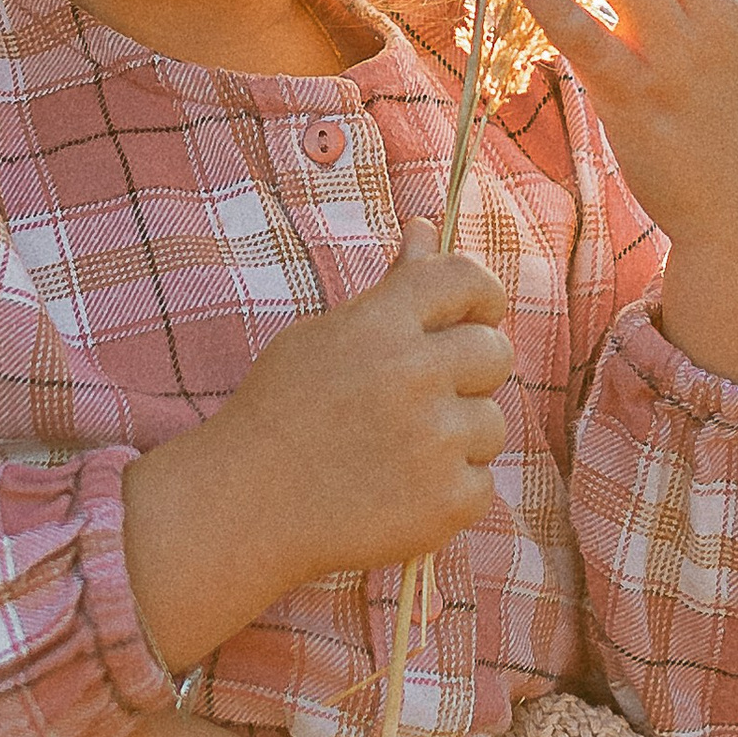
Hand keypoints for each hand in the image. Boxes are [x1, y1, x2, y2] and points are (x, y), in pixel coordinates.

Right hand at [119, 224, 510, 672]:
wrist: (242, 508)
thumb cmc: (280, 413)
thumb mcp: (323, 337)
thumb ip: (390, 288)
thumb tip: (428, 228)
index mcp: (381, 324)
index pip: (467, 279)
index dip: (479, 296)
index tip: (470, 318)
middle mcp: (414, 375)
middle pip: (495, 352)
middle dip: (467, 373)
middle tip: (418, 399)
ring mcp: (435, 441)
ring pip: (492, 423)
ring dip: (456, 438)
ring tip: (395, 453)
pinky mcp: (447, 501)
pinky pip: (481, 483)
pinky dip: (447, 492)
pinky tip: (396, 493)